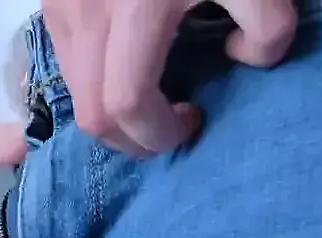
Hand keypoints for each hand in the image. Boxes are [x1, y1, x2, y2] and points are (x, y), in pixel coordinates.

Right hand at [45, 0, 297, 154]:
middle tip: (168, 125)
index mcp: (134, 12)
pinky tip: (130, 57)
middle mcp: (84, 16)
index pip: (124, 105)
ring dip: (109, 109)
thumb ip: (267, 26)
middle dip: (130, 139)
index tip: (193, 119)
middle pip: (89, 114)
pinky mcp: (54, 0)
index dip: (158, 133)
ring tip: (149, 89)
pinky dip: (95, 78)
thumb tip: (244, 61)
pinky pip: (67, 60)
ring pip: (72, 90)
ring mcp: (61, 7)